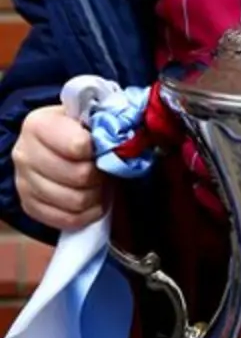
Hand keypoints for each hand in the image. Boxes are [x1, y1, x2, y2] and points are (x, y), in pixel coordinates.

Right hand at [12, 105, 106, 231]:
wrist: (54, 147)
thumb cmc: (75, 130)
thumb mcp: (85, 117)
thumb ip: (101, 125)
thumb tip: (120, 142)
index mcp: (38, 125)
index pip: (78, 145)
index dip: (98, 150)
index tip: (104, 148)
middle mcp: (24, 154)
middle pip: (78, 176)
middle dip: (99, 175)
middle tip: (104, 169)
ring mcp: (24, 182)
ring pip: (75, 201)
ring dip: (96, 195)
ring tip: (99, 184)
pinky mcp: (29, 206)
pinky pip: (68, 219)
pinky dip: (88, 214)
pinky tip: (93, 201)